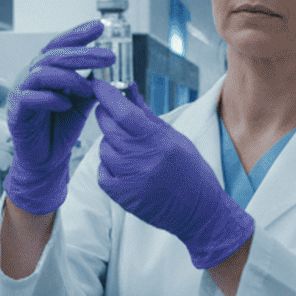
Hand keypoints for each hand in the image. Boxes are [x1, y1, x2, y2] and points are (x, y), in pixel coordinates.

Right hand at [3, 21, 114, 214]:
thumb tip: (109, 69)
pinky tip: (66, 104)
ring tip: (88, 88)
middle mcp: (31, 77)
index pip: (60, 45)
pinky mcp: (16, 113)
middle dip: (83, 54)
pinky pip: (30, 98)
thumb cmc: (61, 128)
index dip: (77, 34)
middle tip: (109, 56)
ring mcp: (21, 93)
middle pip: (54, 55)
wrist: (46, 160)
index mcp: (46, 71)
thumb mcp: (81, 103)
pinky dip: (50, 99)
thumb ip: (90, 85)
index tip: (100, 26)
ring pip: (42, 73)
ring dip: (69, 77)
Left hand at [92, 79, 252, 268]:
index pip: (122, 112)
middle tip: (112, 113)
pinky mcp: (122, 196)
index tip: (97, 84)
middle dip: (106, 114)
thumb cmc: (189, 169)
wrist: (198, 210)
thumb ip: (146, 113)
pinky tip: (126, 167)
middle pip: (108, 127)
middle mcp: (142, 159)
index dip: (106, 94)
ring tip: (129, 148)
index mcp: (158, 140)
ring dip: (111, 143)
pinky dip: (109, 166)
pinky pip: (103, 171)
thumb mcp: (174, 136)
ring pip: (103, 148)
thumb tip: (128, 87)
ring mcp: (130, 179)